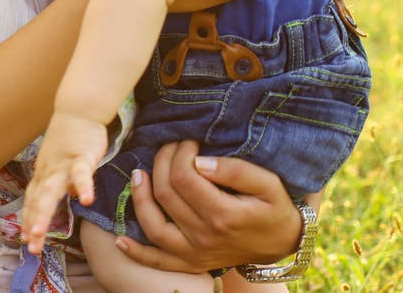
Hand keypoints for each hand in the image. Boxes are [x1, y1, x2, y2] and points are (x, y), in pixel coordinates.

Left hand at [21, 112, 107, 253]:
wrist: (78, 110)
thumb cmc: (71, 140)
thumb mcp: (62, 165)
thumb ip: (63, 182)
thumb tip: (68, 199)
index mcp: (43, 176)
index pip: (33, 203)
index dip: (28, 221)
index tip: (25, 241)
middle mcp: (48, 173)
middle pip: (38, 202)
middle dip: (33, 225)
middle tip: (31, 248)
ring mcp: (62, 165)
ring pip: (50, 191)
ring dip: (44, 212)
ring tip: (40, 233)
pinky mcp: (81, 157)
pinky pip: (81, 173)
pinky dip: (83, 186)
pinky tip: (85, 200)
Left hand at [118, 140, 302, 271]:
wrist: (283, 242)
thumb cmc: (275, 208)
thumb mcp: (269, 184)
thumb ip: (236, 171)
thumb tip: (199, 162)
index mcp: (224, 215)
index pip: (184, 177)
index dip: (181, 153)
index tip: (189, 141)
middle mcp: (204, 237)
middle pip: (166, 194)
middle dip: (163, 162)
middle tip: (170, 146)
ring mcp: (194, 253)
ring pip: (153, 225)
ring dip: (140, 197)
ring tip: (138, 173)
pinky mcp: (190, 263)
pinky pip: (157, 261)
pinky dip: (136, 253)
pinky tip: (119, 239)